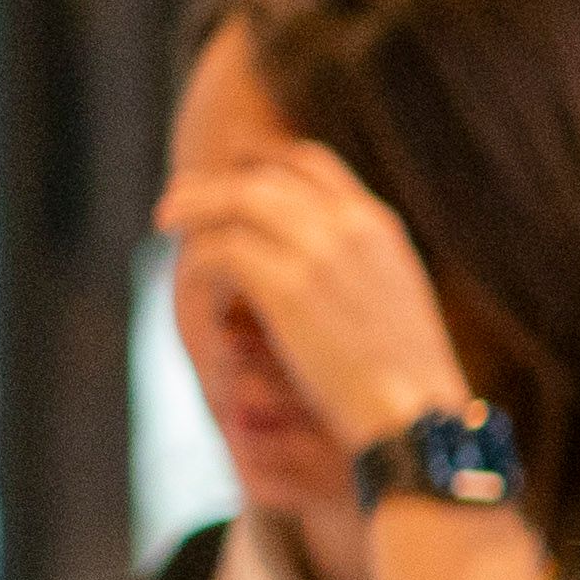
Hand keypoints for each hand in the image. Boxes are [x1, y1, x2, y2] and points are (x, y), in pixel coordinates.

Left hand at [151, 140, 471, 463]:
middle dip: (213, 184)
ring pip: (236, 200)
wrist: (414, 417)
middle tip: (178, 200)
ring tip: (165, 222)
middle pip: (264, 176)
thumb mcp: (395, 301)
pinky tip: (189, 277)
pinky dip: (198, 260)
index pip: (310, 162)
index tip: (229, 178)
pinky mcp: (286, 287)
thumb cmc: (406, 379)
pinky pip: (221, 250)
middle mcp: (350, 226)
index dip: (260, 162)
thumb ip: (357, 266)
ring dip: (194, 207)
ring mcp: (319, 252)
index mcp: (378, 226)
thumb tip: (308, 266)